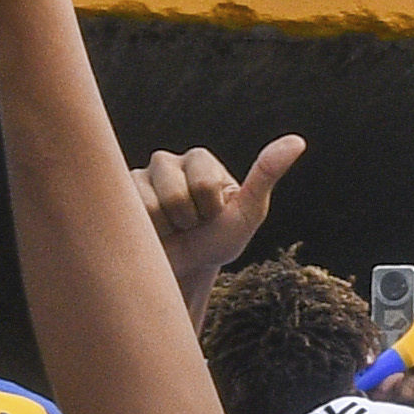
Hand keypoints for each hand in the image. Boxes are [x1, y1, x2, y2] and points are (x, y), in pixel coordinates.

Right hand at [133, 134, 306, 300]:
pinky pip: (129, 215)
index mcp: (201, 159)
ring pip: (149, 205)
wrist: (181, 273)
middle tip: (190, 226)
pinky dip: (144, 232)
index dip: (210, 211)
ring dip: (165, 229)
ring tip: (170, 229)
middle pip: (176, 193)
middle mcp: (168, 161)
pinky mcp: (115, 194)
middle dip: (187, 221)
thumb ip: (266, 176)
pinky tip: (147, 231)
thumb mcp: (247, 214)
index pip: (205, 184)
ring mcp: (138, 176)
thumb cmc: (216, 242)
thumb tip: (298, 141)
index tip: (212, 218)